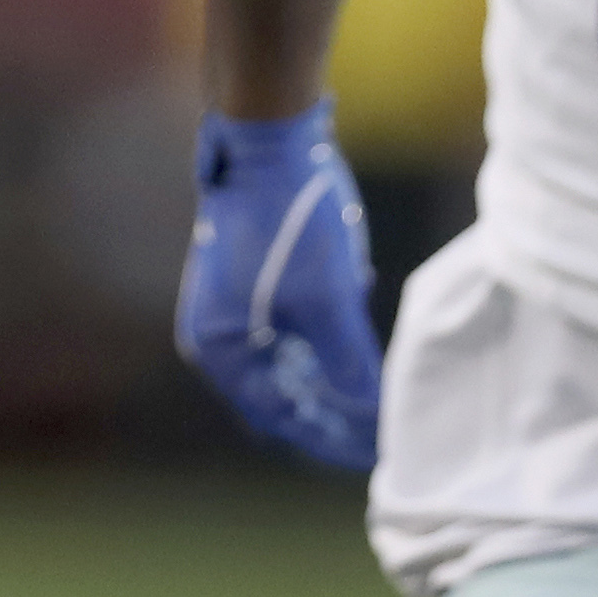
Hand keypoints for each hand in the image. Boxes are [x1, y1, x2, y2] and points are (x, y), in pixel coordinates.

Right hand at [173, 103, 379, 467]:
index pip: (279, 416)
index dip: (330, 438)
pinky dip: (323, 347)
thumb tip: (374, 414)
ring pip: (288, 363)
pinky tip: (358, 346)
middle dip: (331, 412)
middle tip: (379, 432)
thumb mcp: (327, 301)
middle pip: (281, 393)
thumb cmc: (289, 222)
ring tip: (375, 396)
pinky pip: (290, 333)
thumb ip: (350, 364)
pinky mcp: (252, 280)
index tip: (373, 454)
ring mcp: (233, 305)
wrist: (269, 142)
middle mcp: (218, 334)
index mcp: (220, 348)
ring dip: (330, 380)